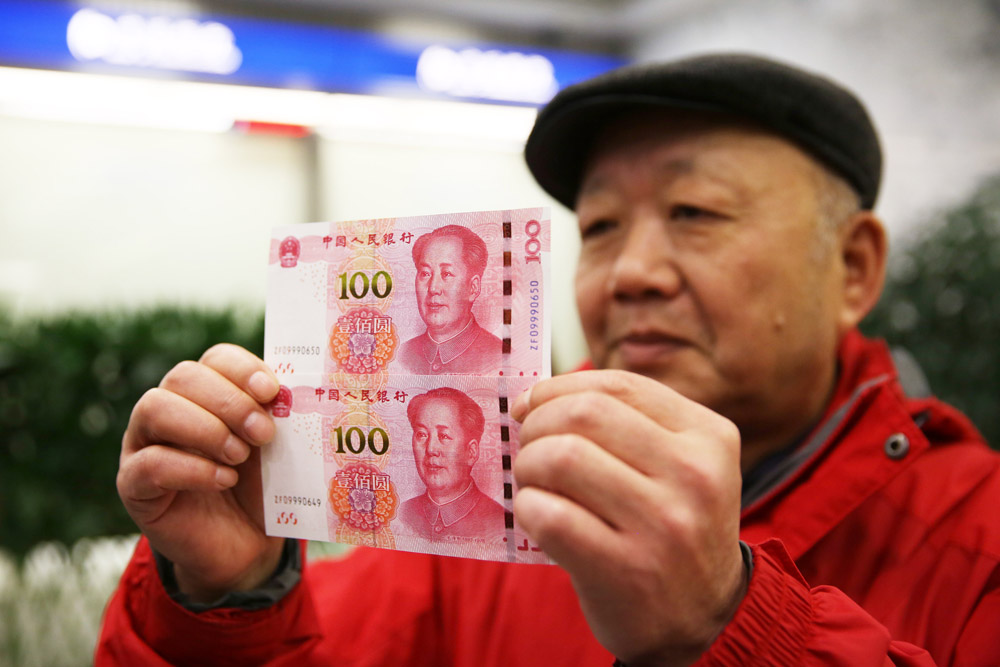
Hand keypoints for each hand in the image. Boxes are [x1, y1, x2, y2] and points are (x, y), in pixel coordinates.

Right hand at [117, 344, 283, 601]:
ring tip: (240, 455)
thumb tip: (292, 395)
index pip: (215, 358)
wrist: (245, 546)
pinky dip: (191, 468)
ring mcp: (143, 445)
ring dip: (205, 428)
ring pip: (153, 408)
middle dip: (229, 401)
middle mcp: (168, 410)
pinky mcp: (133, 486)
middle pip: (182, 377)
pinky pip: (148, 464)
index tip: (272, 391)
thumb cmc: (261, 487)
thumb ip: (278, 419)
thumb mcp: (276, 449)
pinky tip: (223, 479)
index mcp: (207, 392)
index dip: (242, 369)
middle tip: (263, 432)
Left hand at [511, 370, 746, 665]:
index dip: (558, 389)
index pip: (617, 386)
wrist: (701, 617)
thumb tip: (535, 398)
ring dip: (528, 467)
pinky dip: (528, 509)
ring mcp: (665, 524)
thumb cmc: (669, 526)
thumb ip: (627, 423)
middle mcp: (694, 474)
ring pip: (562, 458)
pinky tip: (536, 516)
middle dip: (536, 426)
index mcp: (708, 436)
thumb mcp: (679, 465)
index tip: (529, 405)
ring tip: (532, 484)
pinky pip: (552, 515)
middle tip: (527, 449)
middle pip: (584, 414)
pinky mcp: (629, 570)